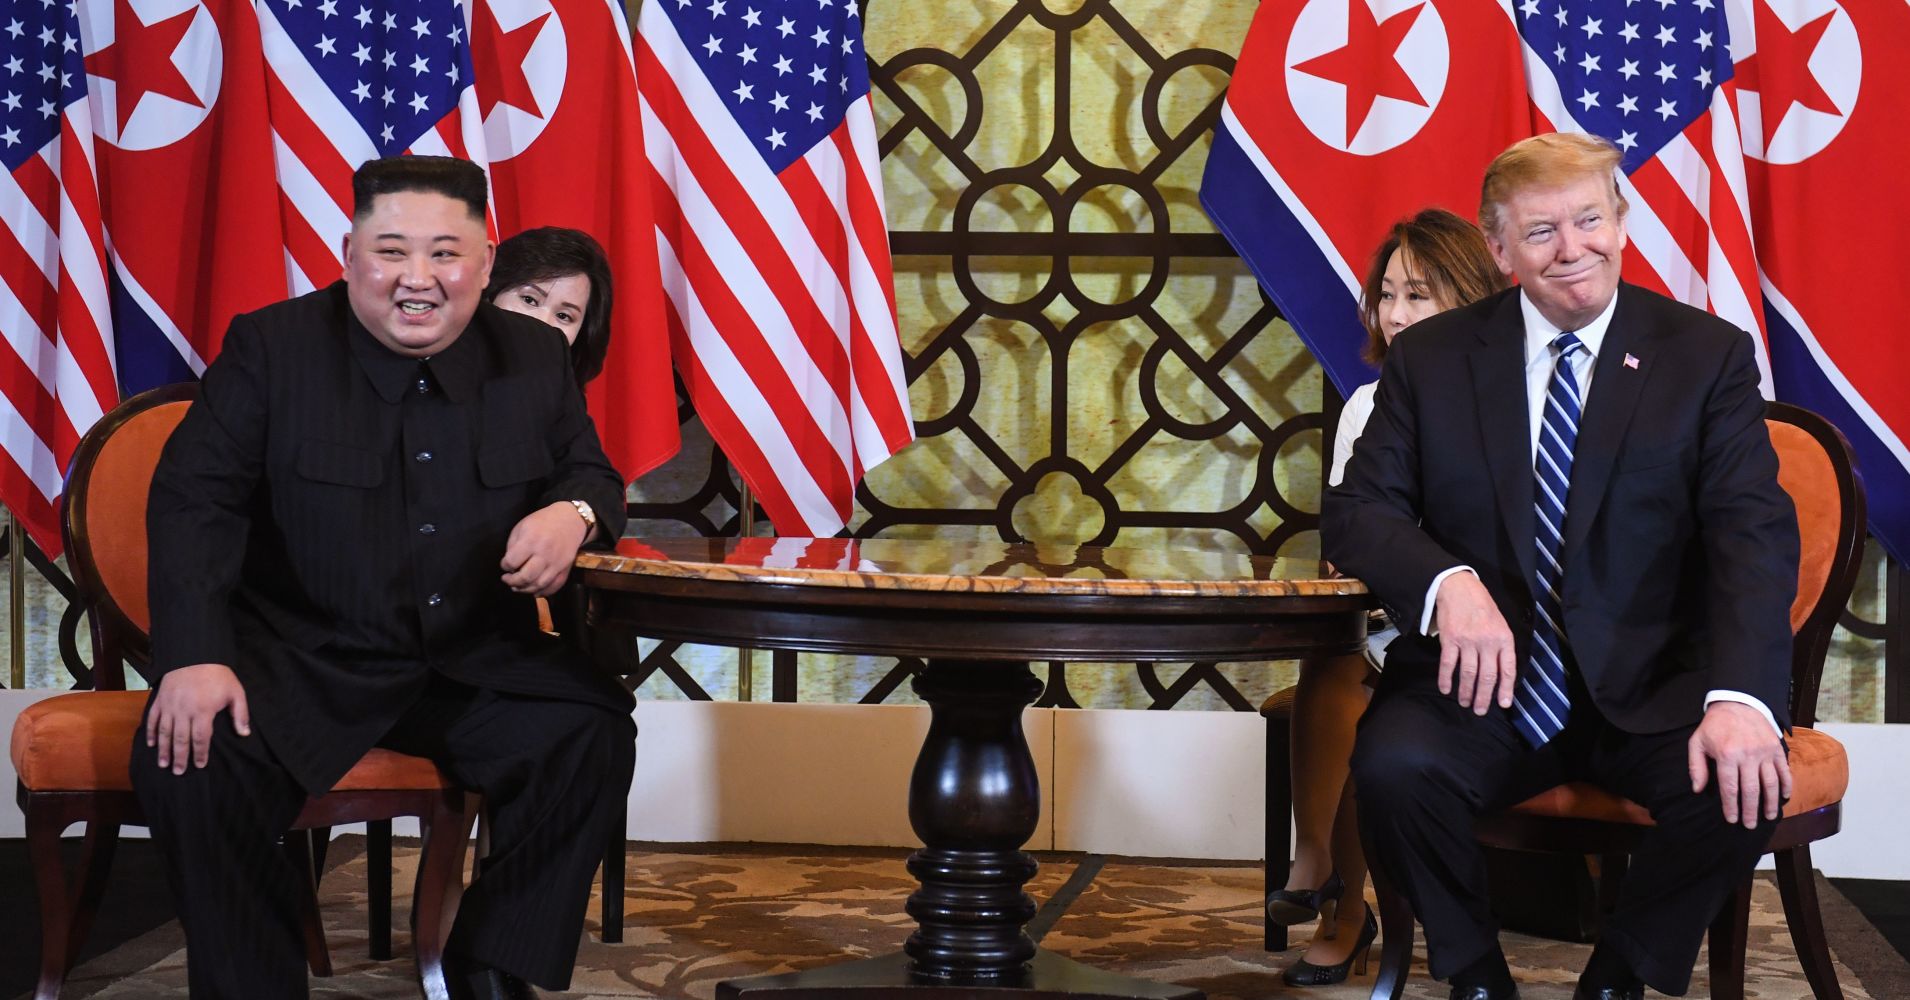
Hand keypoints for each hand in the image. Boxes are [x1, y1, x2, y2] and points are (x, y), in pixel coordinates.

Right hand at [145, 663, 249, 774]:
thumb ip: (240, 714)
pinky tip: (152, 744)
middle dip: (180, 757)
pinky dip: (151, 732)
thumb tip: (245, 734)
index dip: (200, 753)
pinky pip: (153, 719)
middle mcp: (183, 711)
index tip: (200, 765)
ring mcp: (169, 706)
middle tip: (178, 772)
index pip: (201, 738)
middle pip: (180, 739)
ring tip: (163, 764)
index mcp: (203, 711)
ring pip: (165, 732)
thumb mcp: (236, 692)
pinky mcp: (160, 700)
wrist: (195, 654)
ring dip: (164, 750)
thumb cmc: (218, 675)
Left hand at [501, 501, 590, 596]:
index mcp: (531, 540)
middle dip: (512, 581)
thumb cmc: (543, 521)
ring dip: (525, 589)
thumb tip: (510, 565)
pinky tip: (535, 591)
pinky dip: (544, 592)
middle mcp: (544, 554)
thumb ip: (513, 545)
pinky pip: (555, 586)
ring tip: (518, 586)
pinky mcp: (565, 568)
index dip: (505, 565)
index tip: (505, 564)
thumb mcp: (522, 526)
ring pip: (539, 585)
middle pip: (525, 577)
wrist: (570, 520)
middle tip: (508, 578)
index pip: (512, 561)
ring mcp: (556, 563)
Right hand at [1433, 572, 1516, 714]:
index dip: (1506, 689)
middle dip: (1484, 697)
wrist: (1459, 587)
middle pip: (1487, 676)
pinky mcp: (1450, 639)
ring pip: (1468, 673)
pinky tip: (1445, 689)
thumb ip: (1501, 646)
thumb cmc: (1481, 606)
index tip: (1503, 704)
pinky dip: (1446, 679)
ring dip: (1466, 691)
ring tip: (1465, 702)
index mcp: (1504, 638)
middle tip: (1480, 710)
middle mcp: (1487, 641)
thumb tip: (1501, 672)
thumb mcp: (1500, 623)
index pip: (1508, 669)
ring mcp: (1468, 641)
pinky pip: (1448, 664)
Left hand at [1688, 701, 1791, 828]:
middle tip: (1750, 825)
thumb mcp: (1697, 742)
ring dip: (1771, 802)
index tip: (1732, 820)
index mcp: (1727, 755)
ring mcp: (1765, 752)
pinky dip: (1786, 785)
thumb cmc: (1715, 726)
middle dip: (1750, 810)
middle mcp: (1748, 755)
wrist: (1738, 702)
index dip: (1731, 806)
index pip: (1729, 787)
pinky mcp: (1776, 748)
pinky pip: (1784, 771)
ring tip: (1770, 817)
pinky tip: (1784, 797)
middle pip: (1751, 790)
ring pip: (1770, 783)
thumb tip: (1697, 789)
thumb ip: (1696, 766)